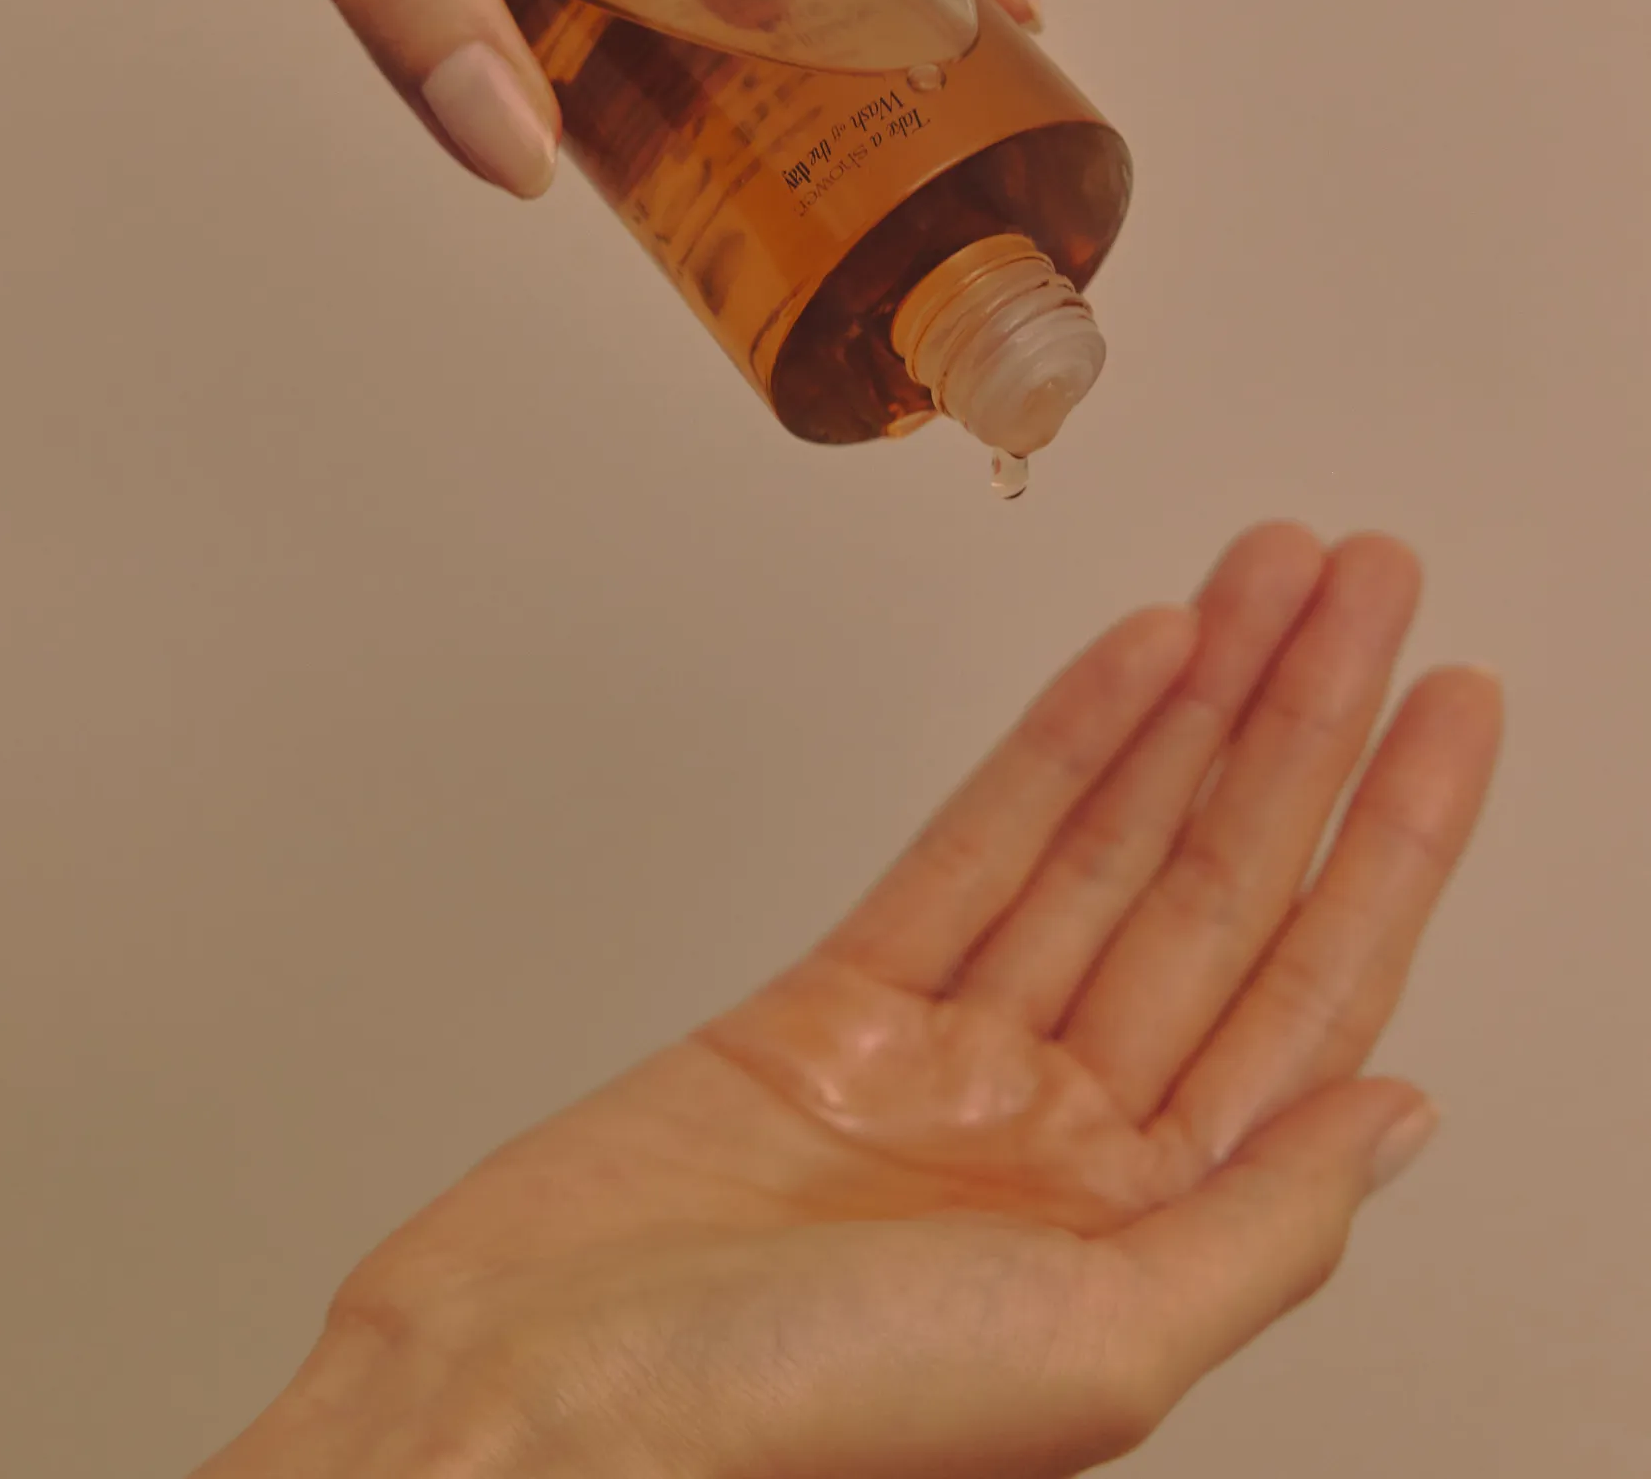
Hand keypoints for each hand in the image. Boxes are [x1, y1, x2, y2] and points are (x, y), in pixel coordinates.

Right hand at [193, 524, 1502, 1478]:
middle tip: (1360, 584)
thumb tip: (1394, 1123)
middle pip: (1217, 884)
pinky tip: (1123, 665)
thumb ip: (1257, 1232)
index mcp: (1140, 1229)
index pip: (1312, 991)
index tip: (1443, 711)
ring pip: (1103, 842)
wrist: (534, 1397)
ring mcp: (948, 1057)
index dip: (1392, 839)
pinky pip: (970, 848)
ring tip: (1261, 586)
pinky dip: (1052, 750)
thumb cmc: (787, 1424)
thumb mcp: (1088, 1355)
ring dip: (1188, 709)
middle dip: (1299, 726)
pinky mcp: (833, 1004)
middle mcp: (1057, 1134)